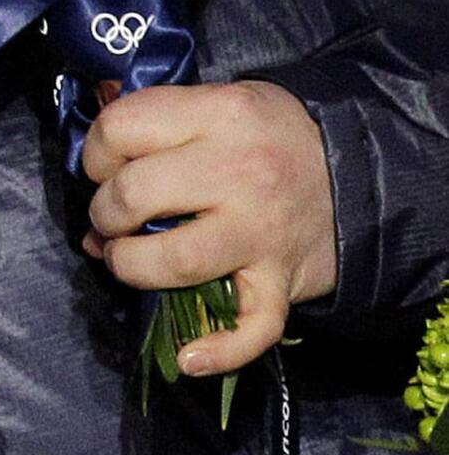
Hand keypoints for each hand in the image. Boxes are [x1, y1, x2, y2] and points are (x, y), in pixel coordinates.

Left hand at [80, 80, 336, 376]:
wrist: (361, 172)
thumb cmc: (271, 133)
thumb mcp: (221, 98)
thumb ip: (161, 116)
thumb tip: (93, 146)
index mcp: (217, 113)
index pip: (123, 129)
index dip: (96, 153)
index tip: (103, 167)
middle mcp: (238, 170)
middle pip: (136, 194)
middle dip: (105, 212)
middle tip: (111, 217)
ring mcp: (260, 230)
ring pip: (175, 260)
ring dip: (131, 267)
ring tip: (124, 260)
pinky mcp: (282, 280)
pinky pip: (250, 326)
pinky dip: (218, 350)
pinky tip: (188, 355)